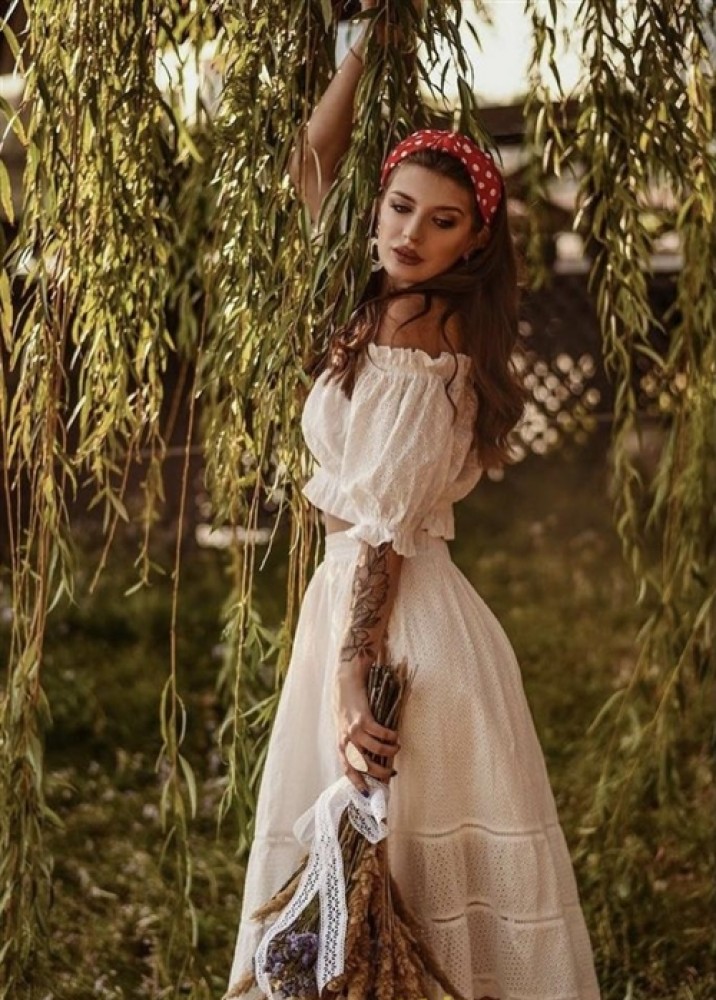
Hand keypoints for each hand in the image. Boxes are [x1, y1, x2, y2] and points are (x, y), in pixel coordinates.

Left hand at [334, 667, 399, 794]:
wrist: (343, 684)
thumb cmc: (346, 707)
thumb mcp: (345, 729)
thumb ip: (354, 744)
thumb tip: (371, 759)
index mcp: (341, 745)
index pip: (348, 769)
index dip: (358, 782)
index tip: (367, 793)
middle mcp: (345, 740)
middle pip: (364, 765)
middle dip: (380, 772)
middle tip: (392, 773)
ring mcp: (354, 730)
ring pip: (375, 750)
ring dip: (389, 752)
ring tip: (397, 749)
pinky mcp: (363, 719)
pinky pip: (380, 733)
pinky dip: (390, 737)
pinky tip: (395, 736)